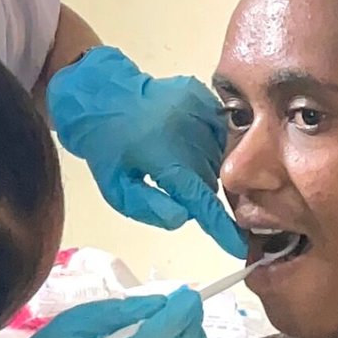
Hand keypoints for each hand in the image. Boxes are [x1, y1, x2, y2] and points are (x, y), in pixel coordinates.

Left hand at [46, 47, 242, 256]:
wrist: (100, 94)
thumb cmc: (104, 146)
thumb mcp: (116, 188)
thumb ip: (150, 208)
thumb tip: (185, 216)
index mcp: (164, 156)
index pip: (200, 197)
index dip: (219, 224)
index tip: (237, 244)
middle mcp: (187, 130)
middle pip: (210, 178)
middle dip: (198, 189)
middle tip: (173, 185)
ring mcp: (197, 108)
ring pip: (217, 154)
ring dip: (204, 165)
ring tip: (176, 159)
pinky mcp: (201, 94)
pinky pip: (218, 129)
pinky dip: (209, 141)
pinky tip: (186, 140)